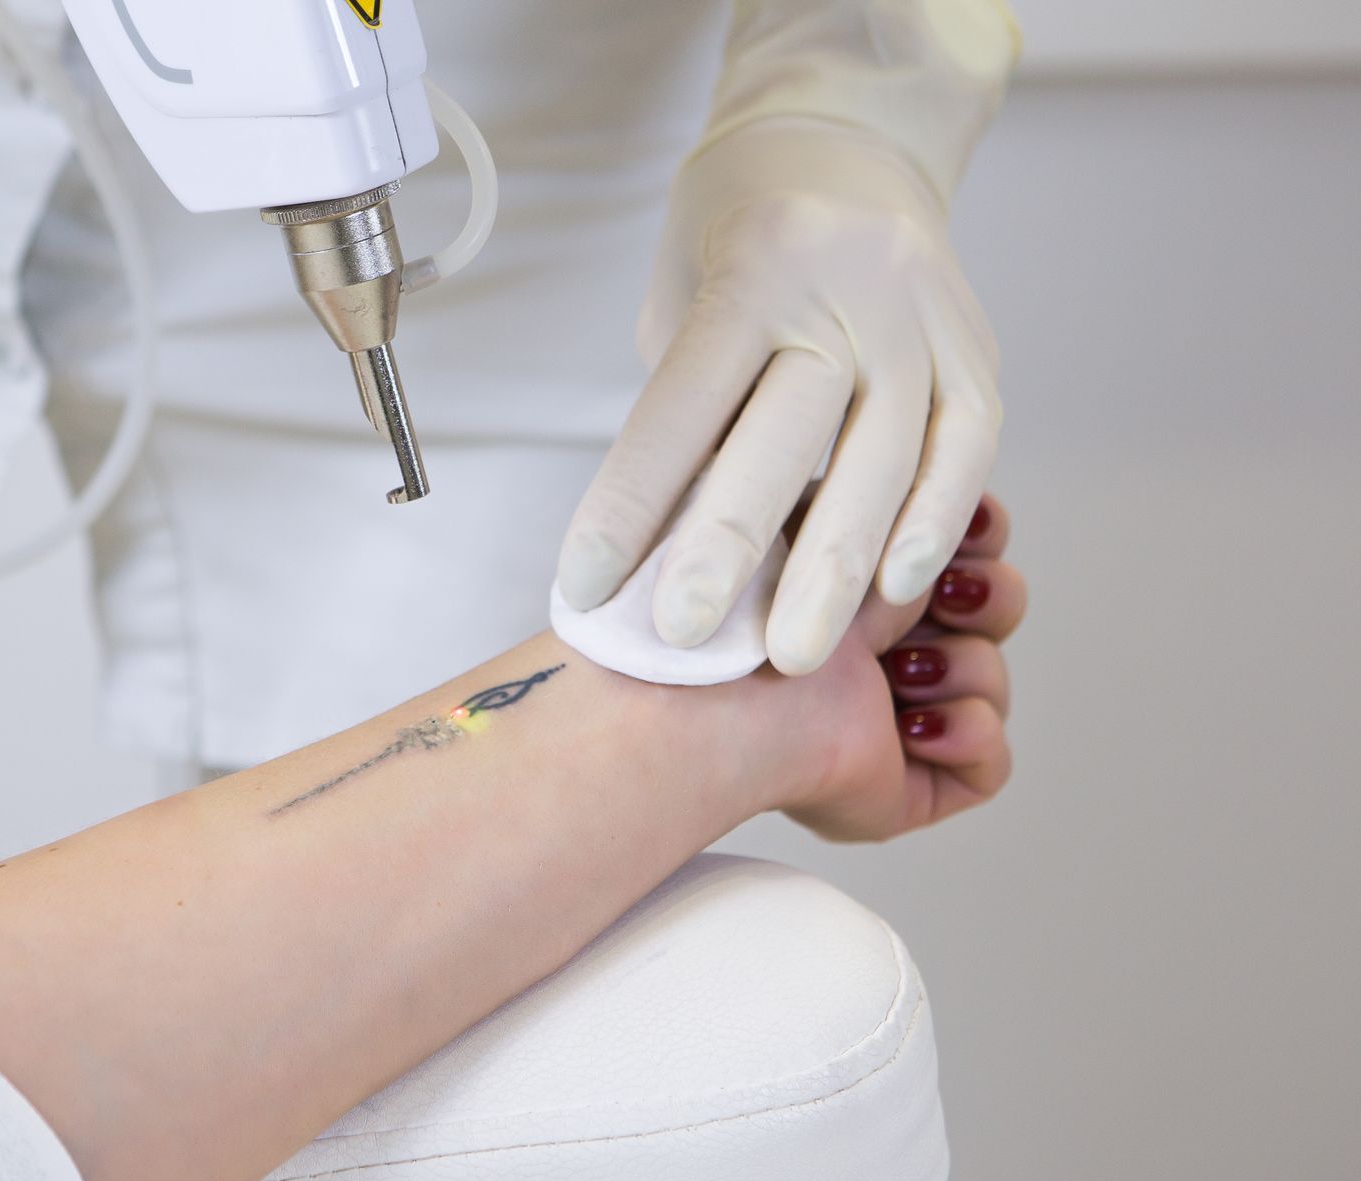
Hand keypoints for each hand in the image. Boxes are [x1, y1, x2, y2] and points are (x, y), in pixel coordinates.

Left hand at [558, 119, 1001, 675]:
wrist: (842, 143)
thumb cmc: (735, 239)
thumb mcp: (680, 295)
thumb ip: (686, 405)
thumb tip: (662, 543)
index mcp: (751, 268)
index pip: (683, 403)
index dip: (631, 502)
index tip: (587, 587)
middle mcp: (844, 286)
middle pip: (788, 433)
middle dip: (732, 548)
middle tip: (688, 638)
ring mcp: (921, 315)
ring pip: (885, 455)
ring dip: (837, 568)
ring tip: (792, 653)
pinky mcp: (976, 347)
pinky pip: (965, 447)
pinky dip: (932, 523)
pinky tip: (897, 590)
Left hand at [750, 492, 1022, 840]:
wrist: (733, 698)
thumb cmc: (757, 605)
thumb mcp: (833, 517)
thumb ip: (899, 499)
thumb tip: (962, 503)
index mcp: (852, 583)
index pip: (956, 549)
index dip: (977, 537)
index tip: (967, 528)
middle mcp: (873, 649)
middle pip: (995, 611)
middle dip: (988, 597)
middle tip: (945, 598)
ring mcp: (892, 719)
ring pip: (992, 683)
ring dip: (961, 668)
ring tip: (894, 673)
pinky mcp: (908, 789)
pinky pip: (991, 765)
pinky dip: (965, 735)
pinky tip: (907, 727)